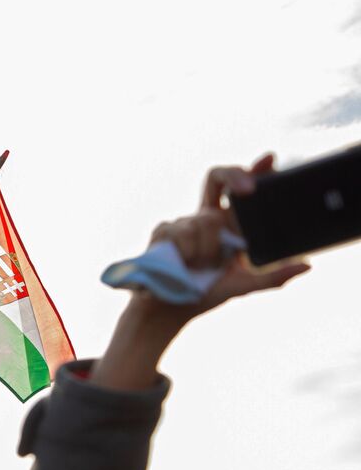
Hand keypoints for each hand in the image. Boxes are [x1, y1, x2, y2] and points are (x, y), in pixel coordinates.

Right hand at [145, 157, 309, 319]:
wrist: (168, 309)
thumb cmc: (206, 293)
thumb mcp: (244, 285)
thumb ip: (274, 277)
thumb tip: (306, 266)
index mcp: (227, 223)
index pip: (240, 189)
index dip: (255, 169)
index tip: (269, 159)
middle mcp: (206, 216)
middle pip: (217, 176)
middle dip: (234, 175)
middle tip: (248, 189)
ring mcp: (183, 222)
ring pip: (205, 221)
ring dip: (206, 251)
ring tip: (199, 268)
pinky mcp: (163, 231)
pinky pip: (180, 234)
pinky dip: (186, 254)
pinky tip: (180, 265)